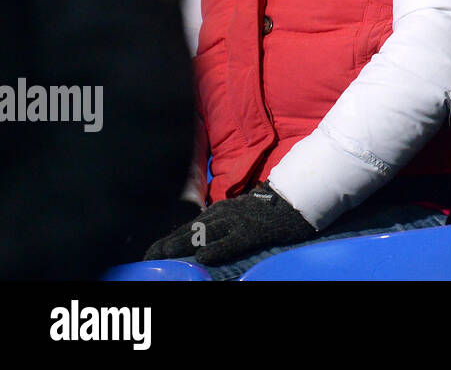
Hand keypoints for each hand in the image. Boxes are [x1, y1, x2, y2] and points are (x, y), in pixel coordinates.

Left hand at [143, 183, 315, 265]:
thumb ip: (224, 223)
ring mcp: (238, 220)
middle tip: (147, 257)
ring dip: (182, 244)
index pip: (190, 226)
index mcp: (221, 210)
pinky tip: (203, 257)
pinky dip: (217, 248)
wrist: (299, 197)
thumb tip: (204, 242)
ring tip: (162, 256)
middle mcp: (225, 213)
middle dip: (167, 244)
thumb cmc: (271, 207)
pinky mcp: (253, 230)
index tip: (151, 253)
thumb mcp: (242, 213)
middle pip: (190, 230)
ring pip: (204, 233)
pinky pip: (232, 241)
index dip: (170, 239)